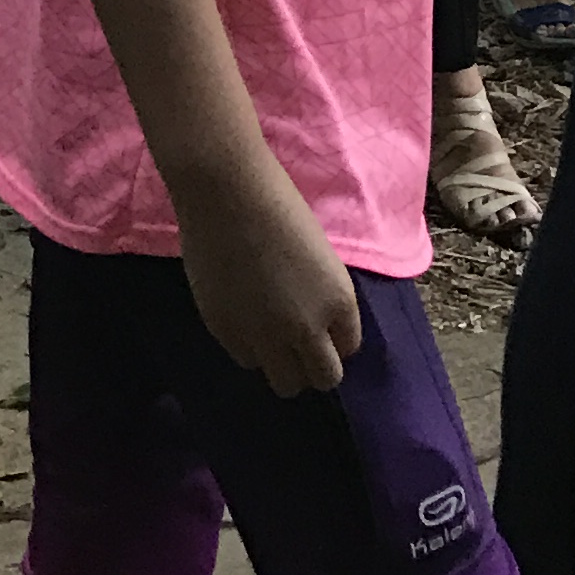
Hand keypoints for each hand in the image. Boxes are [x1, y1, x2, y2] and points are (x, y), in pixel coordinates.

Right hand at [174, 143, 362, 394]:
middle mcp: (308, 328)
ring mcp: (266, 336)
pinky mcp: (228, 333)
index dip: (333, 337)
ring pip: (285, 383)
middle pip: (324, 378)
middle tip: (298, 342)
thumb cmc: (279, 205)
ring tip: (268, 332)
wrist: (226, 191)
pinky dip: (249, 346)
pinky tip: (243, 316)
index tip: (319, 324)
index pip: (348, 349)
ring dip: (281, 361)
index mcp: (339, 302)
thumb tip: (315, 328)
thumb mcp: (320, 257)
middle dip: (314, 364)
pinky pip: (247, 359)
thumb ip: (322, 299)